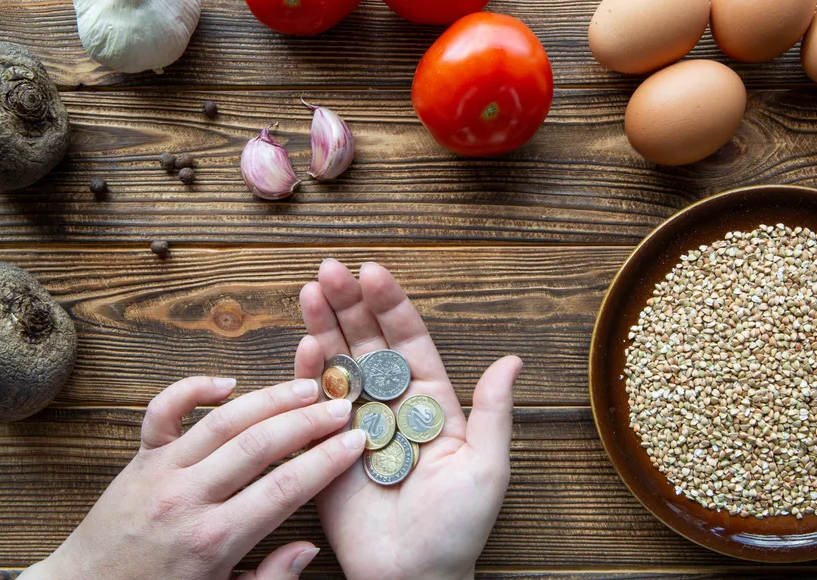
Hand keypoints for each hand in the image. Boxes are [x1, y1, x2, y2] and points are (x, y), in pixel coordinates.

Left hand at [22, 375, 365, 579]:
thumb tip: (307, 549)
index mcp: (215, 540)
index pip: (286, 488)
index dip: (327, 460)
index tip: (356, 440)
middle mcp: (189, 499)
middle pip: (261, 445)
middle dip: (309, 422)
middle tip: (342, 406)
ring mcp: (161, 472)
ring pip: (223, 420)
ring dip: (270, 398)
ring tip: (306, 386)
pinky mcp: (139, 458)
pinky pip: (164, 410)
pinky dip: (194, 388)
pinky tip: (229, 382)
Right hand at [296, 260, 521, 579]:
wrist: (414, 576)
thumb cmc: (458, 527)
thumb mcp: (487, 466)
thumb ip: (493, 410)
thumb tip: (513, 359)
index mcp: (430, 403)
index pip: (409, 342)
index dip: (391, 306)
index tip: (374, 271)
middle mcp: (390, 406)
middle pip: (368, 343)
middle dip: (350, 304)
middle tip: (331, 268)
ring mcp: (355, 424)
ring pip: (338, 364)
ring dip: (323, 326)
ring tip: (311, 288)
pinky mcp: (324, 449)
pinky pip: (313, 405)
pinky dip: (306, 373)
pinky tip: (303, 342)